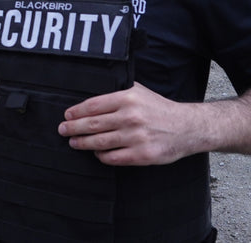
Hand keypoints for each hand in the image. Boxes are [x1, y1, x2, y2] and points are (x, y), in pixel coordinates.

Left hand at [57, 83, 199, 165]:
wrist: (187, 127)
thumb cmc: (160, 109)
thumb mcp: (140, 92)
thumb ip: (118, 92)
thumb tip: (92, 97)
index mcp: (128, 98)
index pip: (94, 105)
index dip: (77, 112)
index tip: (67, 116)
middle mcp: (131, 117)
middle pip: (93, 124)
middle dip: (74, 128)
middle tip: (62, 130)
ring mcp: (136, 137)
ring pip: (100, 142)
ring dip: (83, 143)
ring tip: (74, 142)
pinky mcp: (142, 155)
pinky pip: (114, 158)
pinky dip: (102, 156)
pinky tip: (96, 153)